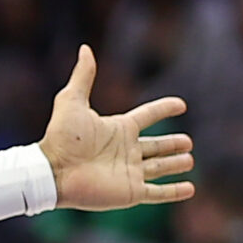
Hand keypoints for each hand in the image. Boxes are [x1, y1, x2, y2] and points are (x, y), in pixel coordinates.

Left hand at [38, 46, 194, 211]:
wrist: (53, 172)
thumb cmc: (61, 138)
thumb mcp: (72, 101)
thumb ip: (83, 76)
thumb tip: (85, 48)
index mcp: (118, 129)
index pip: (147, 116)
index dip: (164, 109)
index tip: (181, 105)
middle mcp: (125, 151)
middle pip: (155, 146)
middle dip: (172, 144)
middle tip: (188, 143)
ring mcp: (129, 172)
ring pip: (159, 168)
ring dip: (175, 165)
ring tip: (189, 160)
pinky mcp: (130, 192)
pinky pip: (157, 194)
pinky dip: (174, 192)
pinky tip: (190, 189)